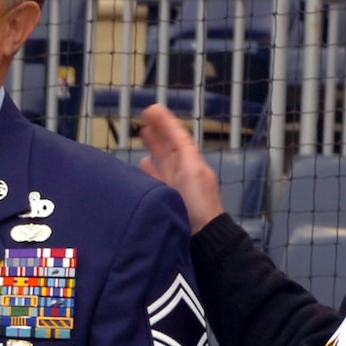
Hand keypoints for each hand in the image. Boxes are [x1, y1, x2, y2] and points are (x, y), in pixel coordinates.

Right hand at [137, 104, 225, 233]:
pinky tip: (142, 164)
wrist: (203, 237)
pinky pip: (157, 178)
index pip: (178, 136)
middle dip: (159, 130)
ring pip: (163, 159)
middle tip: (145, 116)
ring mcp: (175, 184)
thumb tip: (164, 137)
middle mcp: (183, 170)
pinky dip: (149, 169)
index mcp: (191, 162)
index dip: (165, 122)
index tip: (152, 108)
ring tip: (143, 133)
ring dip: (154, 146)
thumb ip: (180, 154)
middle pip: (170, 145)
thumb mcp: (192, 173)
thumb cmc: (200, 206)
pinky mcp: (169, 198)